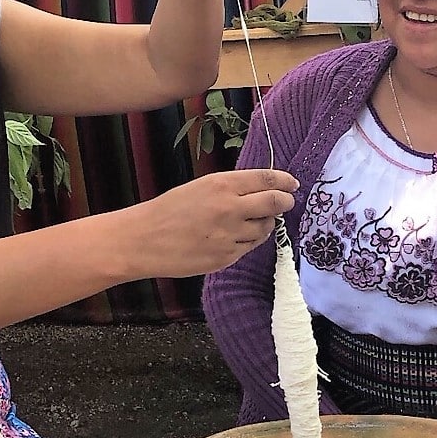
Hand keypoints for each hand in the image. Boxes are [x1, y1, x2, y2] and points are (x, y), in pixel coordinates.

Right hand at [127, 168, 297, 277]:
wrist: (144, 240)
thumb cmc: (169, 211)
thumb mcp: (200, 188)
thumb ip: (231, 188)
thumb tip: (262, 191)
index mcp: (222, 185)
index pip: (267, 180)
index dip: (285, 182)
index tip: (292, 184)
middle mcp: (231, 209)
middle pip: (275, 203)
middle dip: (285, 202)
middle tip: (286, 203)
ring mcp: (230, 235)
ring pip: (265, 228)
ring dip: (265, 224)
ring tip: (249, 222)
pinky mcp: (227, 257)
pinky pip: (250, 247)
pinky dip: (248, 241)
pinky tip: (233, 238)